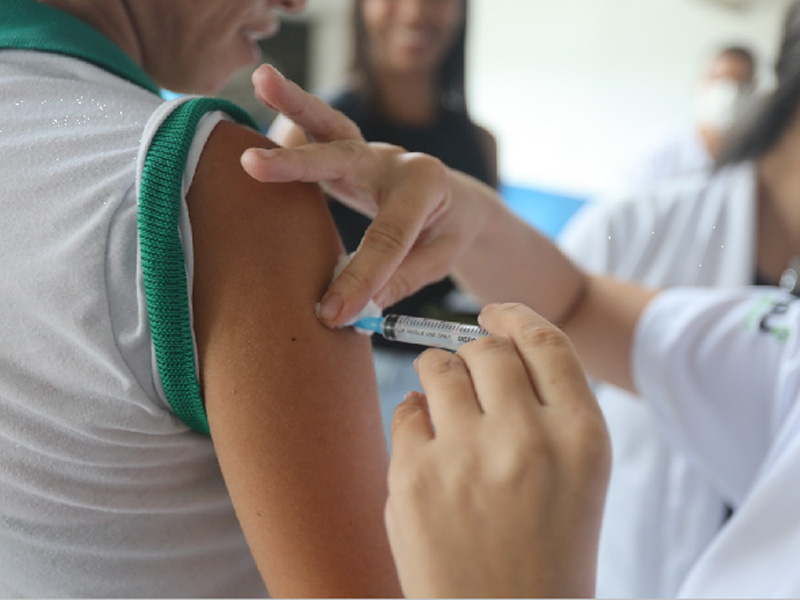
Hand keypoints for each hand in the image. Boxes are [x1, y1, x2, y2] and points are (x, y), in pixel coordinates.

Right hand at [241, 65, 495, 326]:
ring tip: (261, 78)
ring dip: (293, 104)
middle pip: (345, 157)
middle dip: (298, 163)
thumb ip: (398, 280)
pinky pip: (317, 135)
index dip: (361, 277)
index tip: (332, 313)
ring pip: (329, 125)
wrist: (456, 203)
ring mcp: (369, 152)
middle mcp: (394, 160)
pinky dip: (288, 125)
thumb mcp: (437, 261)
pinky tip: (251, 128)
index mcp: (426, 187)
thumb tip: (350, 310)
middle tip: (253, 164)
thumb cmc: (447, 234)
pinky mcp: (348, 154)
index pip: (389, 236)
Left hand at [385, 303, 609, 597]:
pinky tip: (430, 450)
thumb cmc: (547, 555)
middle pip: (488, 347)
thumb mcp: (578, 479)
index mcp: (582, 438)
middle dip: (476, 353)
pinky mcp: (413, 479)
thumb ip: (550, 410)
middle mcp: (527, 439)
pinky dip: (416, 418)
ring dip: (440, 375)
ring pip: (439, 366)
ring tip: (446, 406)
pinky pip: (406, 409)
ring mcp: (466, 457)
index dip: (514, 317)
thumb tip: (496, 342)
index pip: (545, 341)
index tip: (494, 313)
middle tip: (472, 374)